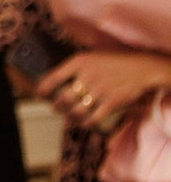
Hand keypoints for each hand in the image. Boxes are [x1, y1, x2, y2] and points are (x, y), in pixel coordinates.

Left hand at [39, 51, 170, 129]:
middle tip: (56, 107)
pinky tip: (84, 123)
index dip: (43, 89)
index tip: (40, 95)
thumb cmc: (111, 64)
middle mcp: (88, 75)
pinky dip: (86, 123)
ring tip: (69, 115)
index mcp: (79, 62)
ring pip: (76, 110)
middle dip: (56, 106)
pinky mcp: (113, 102)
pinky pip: (93, 118)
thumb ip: (73, 69)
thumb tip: (51, 83)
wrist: (141, 68)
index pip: (52, 77)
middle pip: (62, 98)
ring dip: (70, 116)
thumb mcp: (90, 58)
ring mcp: (101, 90)